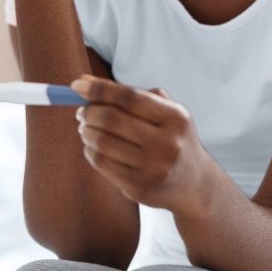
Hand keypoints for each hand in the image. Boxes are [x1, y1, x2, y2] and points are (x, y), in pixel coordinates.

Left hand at [71, 75, 213, 217]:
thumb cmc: (172, 138)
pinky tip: (92, 147)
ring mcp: (154, 168)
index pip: (130, 97)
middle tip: (81, 112)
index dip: (100, 89)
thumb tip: (84, 82)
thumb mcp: (166, 113)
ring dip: (86, 132)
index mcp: (176, 117)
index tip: (77, 84)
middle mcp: (168, 143)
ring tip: (85, 128)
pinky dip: (90, 151)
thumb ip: (132, 95)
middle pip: (112, 119)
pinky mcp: (140, 188)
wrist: (194, 185)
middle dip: (89, 112)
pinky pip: (102, 163)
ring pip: (103, 142)